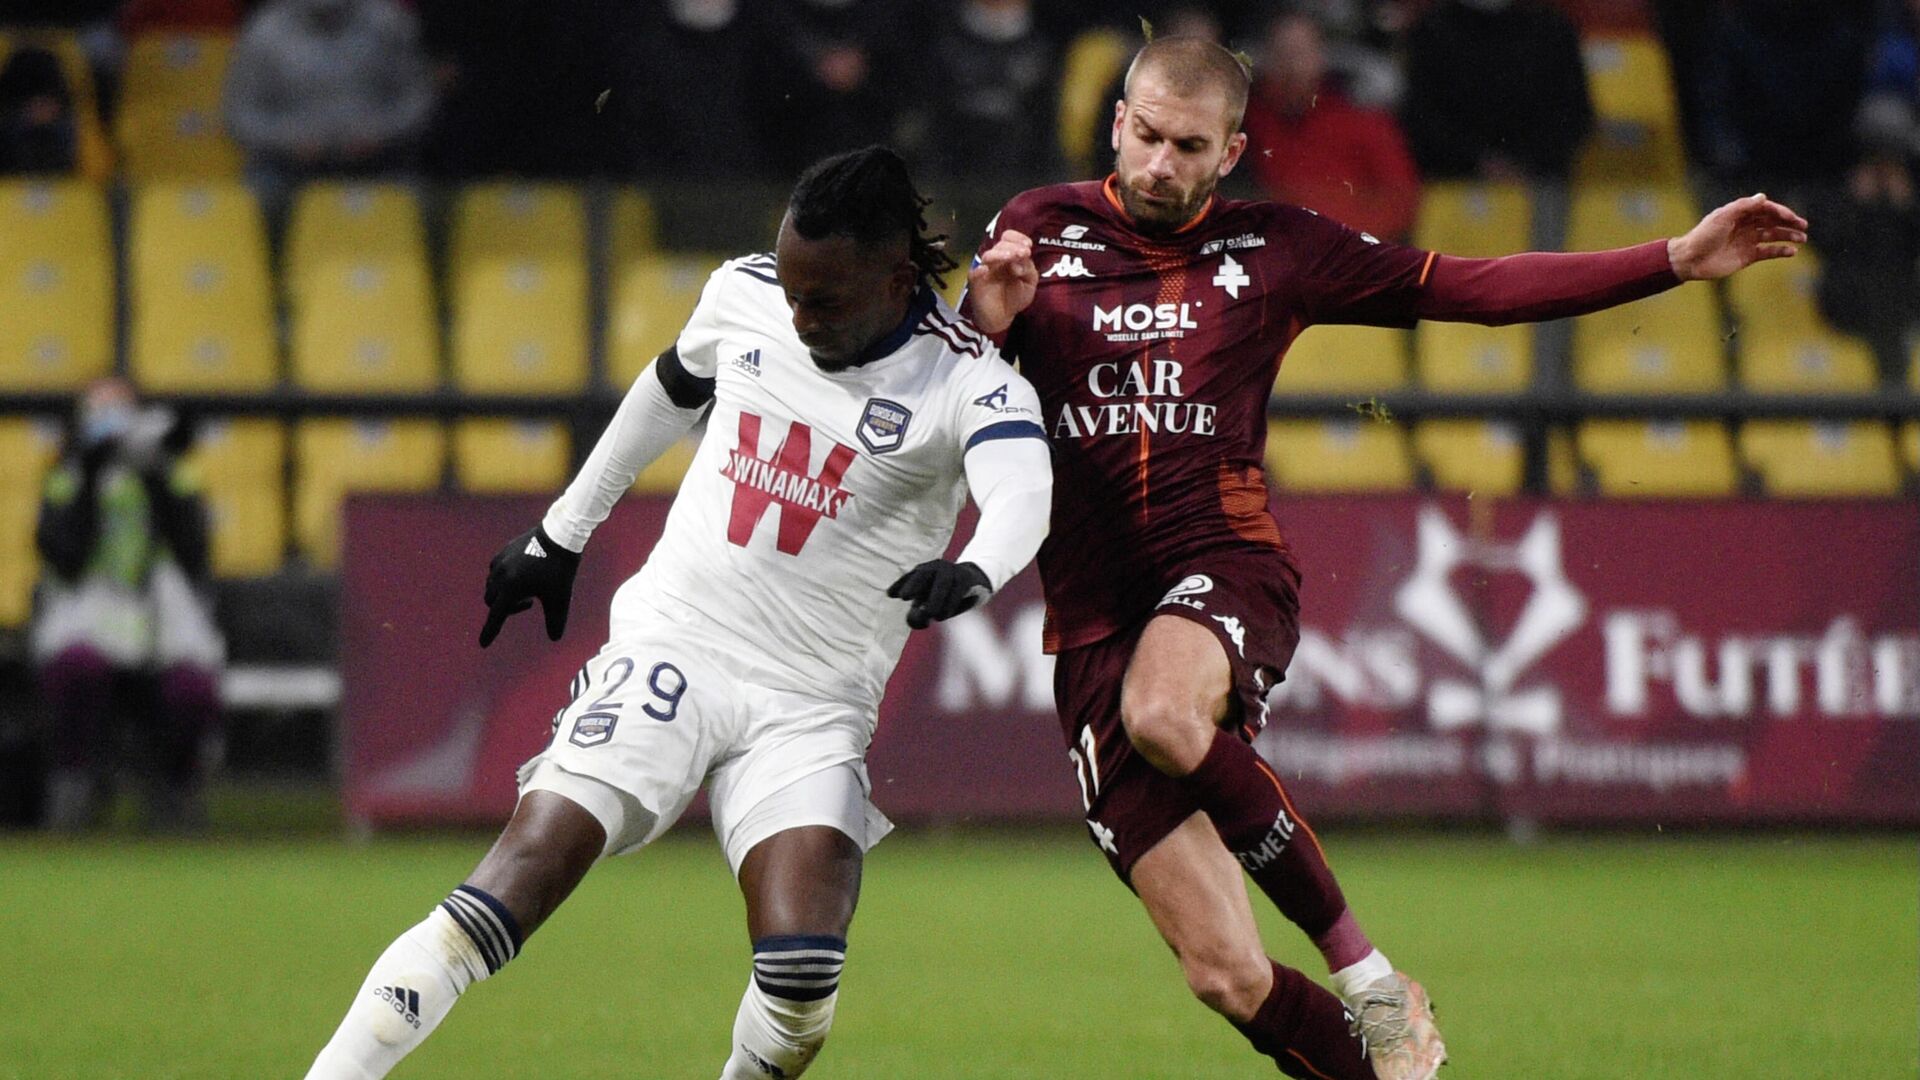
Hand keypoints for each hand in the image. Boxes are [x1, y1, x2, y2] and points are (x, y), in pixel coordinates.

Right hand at [479, 525, 580, 646]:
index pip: (496, 616)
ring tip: (528, 589)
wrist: (559, 536)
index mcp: (511, 588)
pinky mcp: (503, 551)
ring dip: (504, 593)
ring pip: (492, 586)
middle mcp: (500, 576)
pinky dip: (503, 579)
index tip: (483, 644)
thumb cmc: (560, 569)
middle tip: (529, 603)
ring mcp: (500, 562)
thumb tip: (555, 638)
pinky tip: (520, 576)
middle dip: (506, 608)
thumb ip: (556, 620)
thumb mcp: (560, 598)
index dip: (490, 631)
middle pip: (492, 601)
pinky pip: (495, 571)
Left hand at [887, 560, 990, 629]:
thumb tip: (917, 621)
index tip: (891, 595)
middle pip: (923, 574)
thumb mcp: (930, 604)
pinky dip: (949, 604)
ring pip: (941, 584)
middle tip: (905, 597)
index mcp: (925, 571)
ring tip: (932, 615)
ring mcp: (951, 571)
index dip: (900, 584)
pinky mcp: (965, 578)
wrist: (976, 582)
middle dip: (913, 584)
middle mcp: (936, 567)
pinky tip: (943, 616)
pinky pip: (956, 590)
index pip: (911, 576)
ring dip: (935, 600)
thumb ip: (919, 614)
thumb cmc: (947, 595)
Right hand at [965, 229, 1036, 334]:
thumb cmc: (1015, 297)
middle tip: (1023, 253)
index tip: (1028, 246)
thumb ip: (1028, 268)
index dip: (1018, 238)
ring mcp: (985, 270)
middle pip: (1000, 245)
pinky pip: (973, 274)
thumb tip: (1020, 260)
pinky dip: (978, 271)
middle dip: (1013, 247)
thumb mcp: (1029, 282)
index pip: (1009, 238)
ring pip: (988, 256)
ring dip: (999, 254)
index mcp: (1008, 256)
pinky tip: (985, 271)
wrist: (1002, 317)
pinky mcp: (976, 284)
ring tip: (1010, 257)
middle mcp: (996, 261)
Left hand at [1667, 193, 1807, 281]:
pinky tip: (1791, 252)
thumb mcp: (1722, 217)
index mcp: (1740, 214)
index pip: (1765, 209)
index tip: (1791, 217)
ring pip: (1773, 235)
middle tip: (1803, 226)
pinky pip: (1768, 252)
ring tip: (1802, 239)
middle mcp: (1745, 226)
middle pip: (1772, 221)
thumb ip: (1743, 207)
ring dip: (1788, 236)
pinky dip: (1780, 251)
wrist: (1690, 260)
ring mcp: (1747, 241)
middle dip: (1789, 223)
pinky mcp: (1747, 256)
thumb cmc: (1703, 236)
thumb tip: (1763, 197)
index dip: (1780, 211)